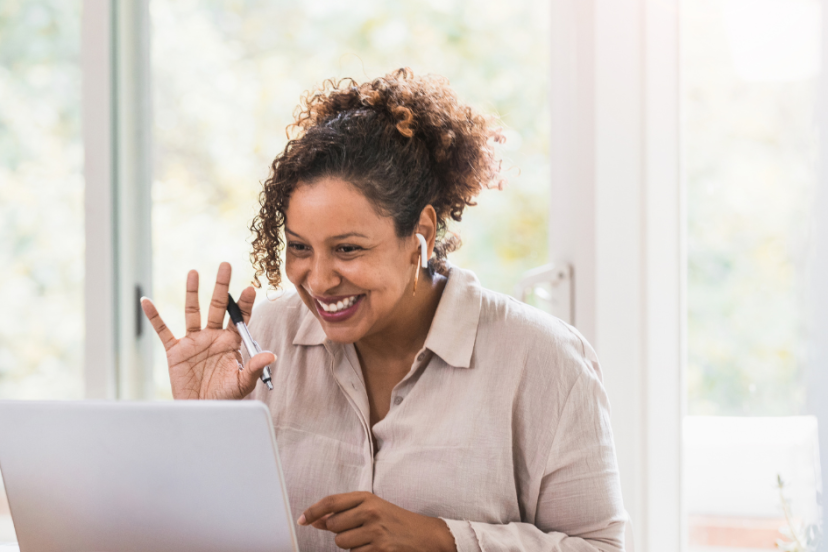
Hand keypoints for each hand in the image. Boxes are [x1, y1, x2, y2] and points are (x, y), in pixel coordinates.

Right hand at [141, 262, 274, 399]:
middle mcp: (213, 336)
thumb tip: (271, 355)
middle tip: (225, 265)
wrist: (201, 411)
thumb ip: (255, 367)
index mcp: (231, 341)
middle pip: (218, 306)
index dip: (244, 303)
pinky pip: (163, 331)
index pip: (239, 317)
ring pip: (192, 311)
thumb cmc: (225, 398)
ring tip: (194, 272)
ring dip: (193, 292)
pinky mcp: (176, 350)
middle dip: (221, 286)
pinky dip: (154, 317)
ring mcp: (194, 341)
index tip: (250, 288)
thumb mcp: (243, 383)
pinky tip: (146, 302)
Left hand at [298, 491, 455, 551]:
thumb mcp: (372, 509)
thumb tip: (316, 520)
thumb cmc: (396, 522)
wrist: (425, 537)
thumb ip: (344, 513)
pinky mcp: (379, 550)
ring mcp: (375, 531)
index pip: (331, 502)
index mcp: (367, 497)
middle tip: (358, 531)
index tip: (302, 520)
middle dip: (340, 532)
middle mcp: (370, 512)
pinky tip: (375, 549)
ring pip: (342, 544)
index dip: (312, 511)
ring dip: (351, 546)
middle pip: (333, 526)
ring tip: (369, 540)